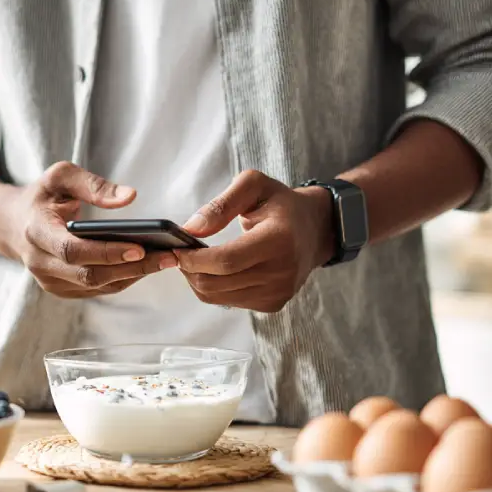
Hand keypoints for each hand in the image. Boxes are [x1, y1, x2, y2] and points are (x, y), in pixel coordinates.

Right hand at [5, 162, 176, 298]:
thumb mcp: (60, 176)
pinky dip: (124, 279)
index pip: (73, 250)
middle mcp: (40, 263)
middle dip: (132, 268)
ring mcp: (50, 282)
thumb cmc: (41, 196)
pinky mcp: (61, 291)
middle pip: (90, 275)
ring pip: (98, 286)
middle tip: (169, 257)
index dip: (107, 252)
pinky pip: (98, 290)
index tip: (140, 247)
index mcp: (36, 232)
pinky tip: (147, 266)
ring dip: (134, 276)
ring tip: (166, 260)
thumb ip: (93, 184)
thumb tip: (129, 197)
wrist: (12, 225)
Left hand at [174, 170, 333, 312]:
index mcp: (279, 240)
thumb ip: (220, 205)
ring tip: (196, 260)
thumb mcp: (253, 186)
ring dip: (198, 280)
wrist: (315, 230)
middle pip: (217, 283)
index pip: (226, 261)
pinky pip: (230, 302)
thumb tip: (190, 228)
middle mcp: (281, 272)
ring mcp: (278, 292)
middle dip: (189, 270)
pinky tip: (217, 270)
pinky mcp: (273, 304)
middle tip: (180, 253)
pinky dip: (215, 288)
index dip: (194, 259)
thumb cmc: (281, 204)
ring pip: (218, 297)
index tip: (176, 249)